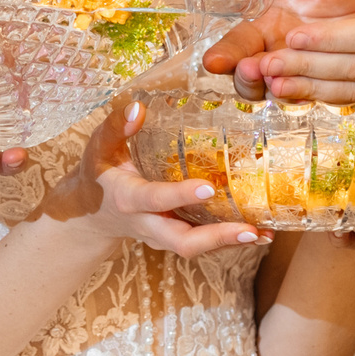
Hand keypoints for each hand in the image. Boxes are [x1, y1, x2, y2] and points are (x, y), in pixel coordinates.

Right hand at [43, 99, 268, 258]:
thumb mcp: (99, 147)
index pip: (155, 199)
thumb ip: (116, 127)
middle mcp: (148, 224)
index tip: (207, 188)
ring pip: (197, 247)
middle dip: (218, 238)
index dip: (180, 196)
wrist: (91, 213)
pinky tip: (259, 231)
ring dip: (231, 243)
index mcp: (128, 199)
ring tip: (263, 233)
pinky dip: (230, 240)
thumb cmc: (99, 174)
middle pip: (183, 241)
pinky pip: (203, 244)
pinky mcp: (175, 236)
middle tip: (250, 229)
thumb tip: (137, 107)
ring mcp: (162, 236)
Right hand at [201, 0, 354, 97]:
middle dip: (245, 78)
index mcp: (266, 21)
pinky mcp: (334, 78)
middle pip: (250, 77)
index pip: (237, 43)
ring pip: (280, 89)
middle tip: (250, 69)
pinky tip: (306, 88)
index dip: (224, 54)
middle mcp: (280, 50)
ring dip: (274, 88)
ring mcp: (307, 67)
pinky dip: (308, 93)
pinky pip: (317, 93)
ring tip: (275, 79)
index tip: (214, 60)